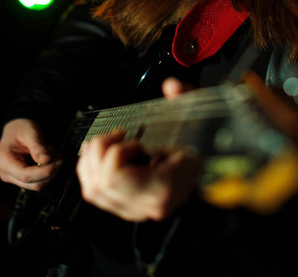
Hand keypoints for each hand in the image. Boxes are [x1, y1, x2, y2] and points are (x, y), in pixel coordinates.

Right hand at [0, 118, 61, 190]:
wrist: (17, 128)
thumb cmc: (21, 128)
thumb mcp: (30, 133)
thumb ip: (38, 148)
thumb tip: (46, 161)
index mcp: (4, 161)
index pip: (25, 175)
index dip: (43, 172)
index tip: (57, 162)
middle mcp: (7, 173)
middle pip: (33, 183)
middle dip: (49, 171)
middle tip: (58, 156)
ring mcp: (14, 178)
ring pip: (37, 184)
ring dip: (50, 171)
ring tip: (52, 153)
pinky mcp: (22, 178)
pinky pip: (38, 180)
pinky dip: (47, 171)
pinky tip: (48, 158)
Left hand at [76, 78, 200, 221]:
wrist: (206, 164)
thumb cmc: (198, 142)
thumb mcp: (195, 116)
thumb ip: (184, 98)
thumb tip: (172, 87)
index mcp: (164, 187)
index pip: (115, 178)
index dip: (116, 152)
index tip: (132, 138)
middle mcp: (148, 204)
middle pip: (99, 185)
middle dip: (100, 152)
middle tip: (117, 135)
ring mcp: (136, 209)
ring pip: (92, 190)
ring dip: (93, 160)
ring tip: (110, 142)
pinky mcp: (128, 206)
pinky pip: (94, 193)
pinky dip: (91, 170)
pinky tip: (104, 154)